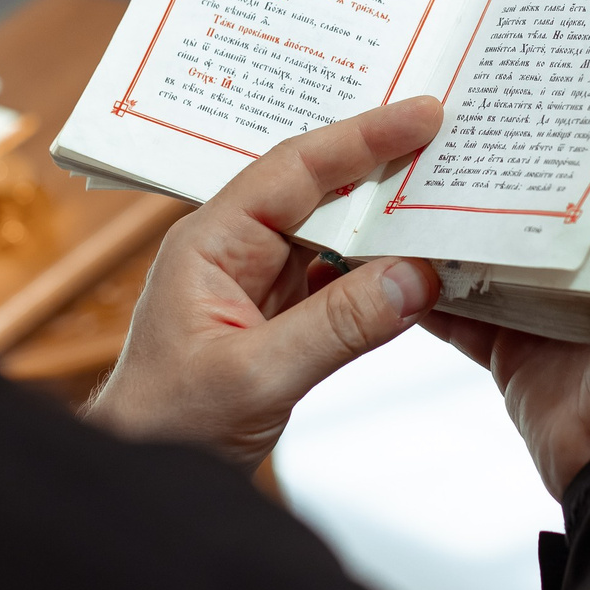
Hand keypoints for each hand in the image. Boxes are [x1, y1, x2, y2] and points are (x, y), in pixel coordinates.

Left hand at [85, 98, 444, 467]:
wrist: (140, 474)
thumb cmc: (168, 424)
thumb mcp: (257, 376)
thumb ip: (338, 326)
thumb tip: (416, 277)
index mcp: (211, 242)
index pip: (295, 170)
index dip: (362, 138)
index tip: (422, 114)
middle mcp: (234, 249)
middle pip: (319, 189)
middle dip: (381, 163)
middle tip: (449, 139)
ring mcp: (257, 282)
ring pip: (333, 232)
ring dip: (386, 220)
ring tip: (447, 195)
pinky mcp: (278, 318)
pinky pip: (337, 278)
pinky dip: (378, 272)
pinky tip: (418, 266)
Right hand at [425, 49, 589, 497]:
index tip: (577, 18)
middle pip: (554, 169)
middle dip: (516, 125)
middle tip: (464, 60)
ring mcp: (550, 288)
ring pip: (492, 222)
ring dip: (454, 190)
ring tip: (404, 132)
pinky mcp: (505, 331)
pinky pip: (452, 292)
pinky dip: (418, 269)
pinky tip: (378, 228)